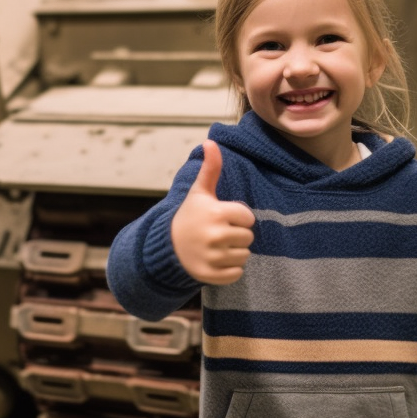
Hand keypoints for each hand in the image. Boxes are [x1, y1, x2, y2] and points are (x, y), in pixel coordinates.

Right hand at [170, 141, 256, 284]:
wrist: (168, 245)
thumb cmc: (190, 215)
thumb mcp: (200, 191)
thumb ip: (210, 168)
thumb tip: (211, 141)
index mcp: (216, 213)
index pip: (249, 218)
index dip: (239, 217)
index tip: (223, 217)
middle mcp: (215, 235)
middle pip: (248, 238)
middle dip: (237, 235)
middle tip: (220, 233)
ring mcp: (212, 257)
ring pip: (244, 256)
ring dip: (234, 252)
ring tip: (217, 246)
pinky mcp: (210, 275)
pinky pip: (237, 274)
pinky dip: (230, 270)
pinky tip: (216, 260)